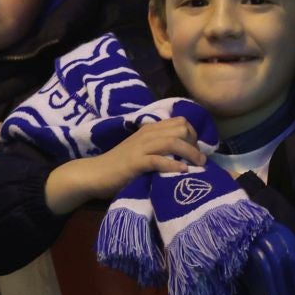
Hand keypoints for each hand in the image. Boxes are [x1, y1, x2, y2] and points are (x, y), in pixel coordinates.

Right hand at [44, 118, 204, 215]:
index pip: (181, 121)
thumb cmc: (120, 165)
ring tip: (198, 165)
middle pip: (181, 129)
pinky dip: (173, 164)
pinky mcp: (135, 162)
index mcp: (150, 129)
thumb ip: (159, 148)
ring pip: (172, 142)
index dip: (193, 134)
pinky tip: (182, 171)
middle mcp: (147, 134)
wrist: (95, 173)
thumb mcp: (143, 151)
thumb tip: (184, 154)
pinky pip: (158, 159)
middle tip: (198, 161)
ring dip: (190, 153)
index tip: (197, 150)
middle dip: (195, 144)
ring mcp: (141, 147)